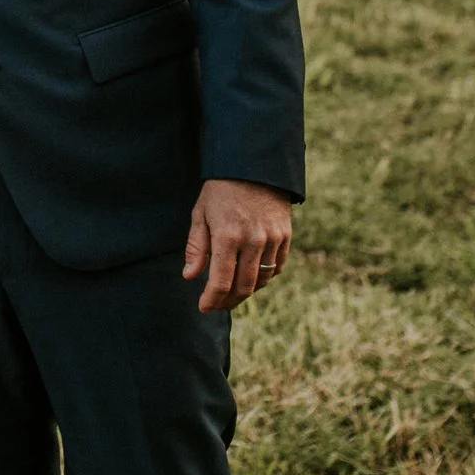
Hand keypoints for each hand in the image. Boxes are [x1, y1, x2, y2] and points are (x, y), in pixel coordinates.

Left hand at [183, 179, 293, 311]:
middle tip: (217, 304)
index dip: (212, 300)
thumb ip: (196, 247)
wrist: (254, 167)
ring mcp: (272, 239)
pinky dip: (264, 278)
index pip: (221, 282)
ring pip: (261, 281)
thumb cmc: (221, 191)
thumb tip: (190, 277)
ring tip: (231, 293)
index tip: (204, 307)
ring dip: (245, 292)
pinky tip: (251, 278)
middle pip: (243, 287)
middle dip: (228, 301)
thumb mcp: (201, 214)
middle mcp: (253, 241)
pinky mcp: (285, 236)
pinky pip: (276, 268)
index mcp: (228, 236)